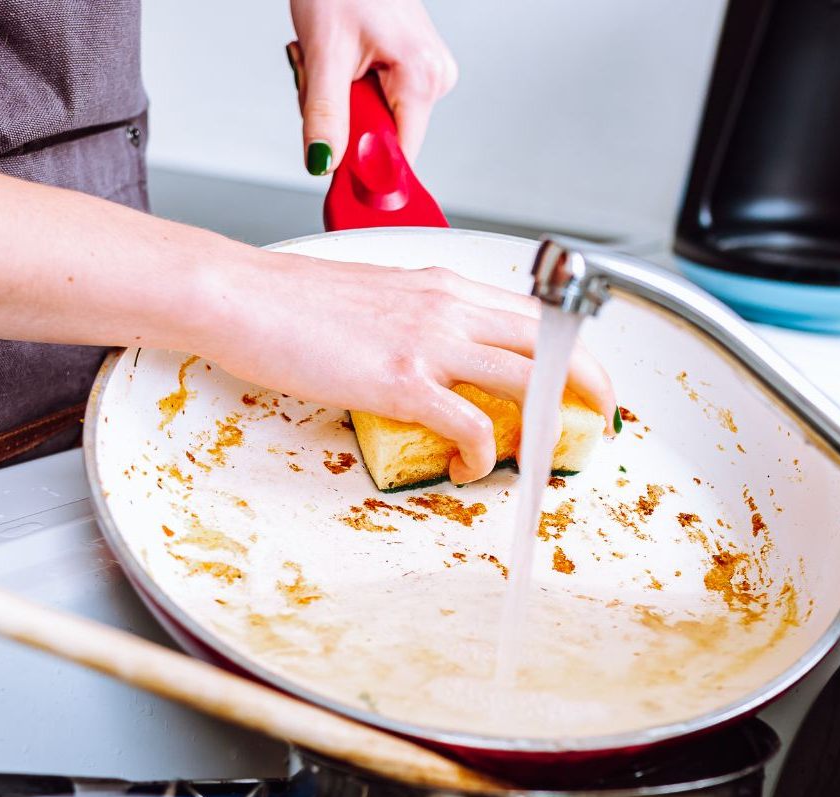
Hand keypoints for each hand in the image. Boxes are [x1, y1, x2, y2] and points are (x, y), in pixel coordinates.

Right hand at [211, 253, 616, 483]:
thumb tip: (433, 357)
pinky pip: (470, 425)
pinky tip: (467, 468)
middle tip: (601, 414)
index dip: (568, 347)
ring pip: (528, 379)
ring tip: (551, 454)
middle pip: (551, 340)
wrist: (238, 295)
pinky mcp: (401, 380)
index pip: (531, 314)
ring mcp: (429, 341)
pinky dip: (482, 455)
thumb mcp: (373, 298)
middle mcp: (448, 306)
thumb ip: (415, 321)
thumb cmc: (290, 300)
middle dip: (590, 380)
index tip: (579, 377)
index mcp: (443, 286)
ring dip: (551, 422)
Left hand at [287, 0, 456, 175]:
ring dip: (344, 102)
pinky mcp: (415, 65)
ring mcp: (427, 71)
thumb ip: (325, 116)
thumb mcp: (325, 54)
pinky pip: (380, 98)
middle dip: (346, 120)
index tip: (334, 157)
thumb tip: (323, 163)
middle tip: (325, 78)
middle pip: (386, 136)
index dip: (364, 163)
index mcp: (423, 76)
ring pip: (379, 118)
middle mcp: (434, 76)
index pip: (400, 154)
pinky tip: (345, 58)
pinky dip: (352, 87)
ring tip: (334, 58)